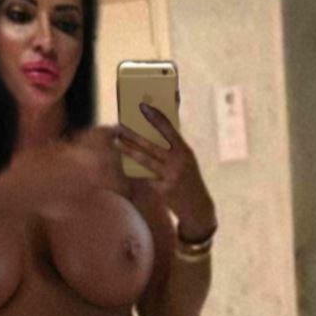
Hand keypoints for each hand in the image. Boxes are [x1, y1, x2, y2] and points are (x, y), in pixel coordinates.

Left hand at [114, 104, 215, 238]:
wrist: (198, 208)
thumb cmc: (188, 181)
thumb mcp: (186, 161)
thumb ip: (174, 148)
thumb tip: (154, 132)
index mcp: (185, 151)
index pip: (169, 129)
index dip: (156, 117)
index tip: (143, 107)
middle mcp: (179, 162)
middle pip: (153, 145)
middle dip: (135, 135)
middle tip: (121, 126)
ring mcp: (172, 176)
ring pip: (146, 160)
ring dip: (130, 151)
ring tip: (118, 143)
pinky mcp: (165, 190)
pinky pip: (146, 178)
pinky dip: (137, 172)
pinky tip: (125, 166)